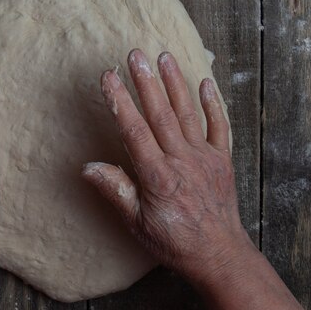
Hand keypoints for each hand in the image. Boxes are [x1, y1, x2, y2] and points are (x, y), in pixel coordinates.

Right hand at [82, 49, 249, 282]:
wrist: (219, 255)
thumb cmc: (175, 241)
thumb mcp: (137, 222)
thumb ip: (115, 191)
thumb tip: (88, 167)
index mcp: (158, 175)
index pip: (134, 130)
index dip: (120, 101)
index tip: (109, 77)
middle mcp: (182, 160)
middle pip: (161, 113)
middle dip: (146, 81)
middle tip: (135, 55)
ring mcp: (204, 157)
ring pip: (187, 113)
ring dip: (175, 83)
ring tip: (164, 56)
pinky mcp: (222, 160)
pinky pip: (219, 126)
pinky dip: (213, 104)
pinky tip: (206, 82)